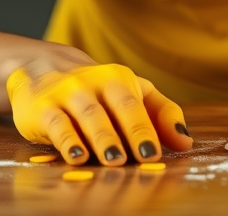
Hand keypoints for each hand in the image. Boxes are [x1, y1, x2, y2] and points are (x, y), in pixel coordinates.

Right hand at [6, 62, 192, 164]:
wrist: (41, 67)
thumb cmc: (96, 89)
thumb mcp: (129, 91)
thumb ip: (160, 113)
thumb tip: (186, 143)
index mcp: (120, 78)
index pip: (137, 105)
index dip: (148, 129)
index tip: (157, 154)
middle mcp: (95, 82)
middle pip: (118, 107)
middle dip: (133, 132)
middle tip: (145, 158)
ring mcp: (69, 93)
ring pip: (89, 116)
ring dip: (103, 138)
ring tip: (114, 160)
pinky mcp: (43, 108)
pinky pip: (57, 124)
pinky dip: (68, 142)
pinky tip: (78, 158)